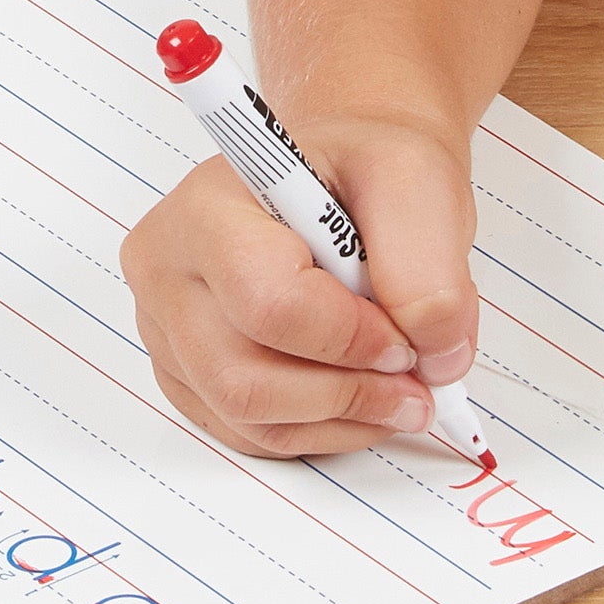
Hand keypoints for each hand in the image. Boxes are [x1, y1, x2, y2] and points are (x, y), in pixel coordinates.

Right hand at [121, 112, 481, 460]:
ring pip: (247, 418)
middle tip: (415, 383)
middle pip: (242, 378)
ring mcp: (169, 331)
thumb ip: (428, 268)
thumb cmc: (364, 169)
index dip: (348, 338)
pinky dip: (320, 431)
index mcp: (208, 207)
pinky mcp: (188, 376)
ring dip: (340, 419)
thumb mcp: (415, 180)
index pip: (266, 302)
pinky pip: (249, 435)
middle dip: (346, 393)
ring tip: (399, 392)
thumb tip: (435, 358)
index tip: (406, 340)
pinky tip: (361, 399)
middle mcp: (168, 271)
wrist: (346, 175)